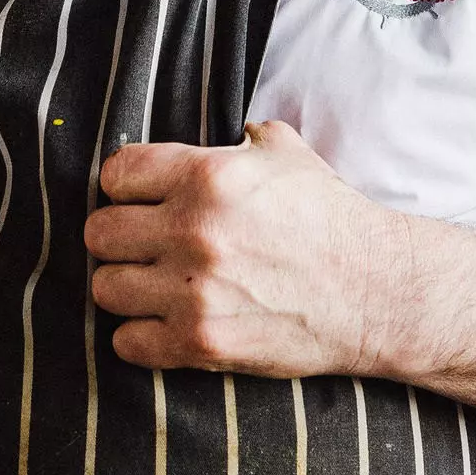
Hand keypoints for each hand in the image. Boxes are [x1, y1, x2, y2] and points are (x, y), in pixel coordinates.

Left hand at [85, 120, 404, 376]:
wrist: (376, 291)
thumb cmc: (331, 218)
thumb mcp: (287, 153)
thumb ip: (241, 137)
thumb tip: (222, 130)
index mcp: (208, 175)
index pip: (115, 174)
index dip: (124, 187)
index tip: (140, 200)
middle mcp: (193, 230)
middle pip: (99, 233)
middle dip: (120, 238)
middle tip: (146, 245)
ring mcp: (192, 291)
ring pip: (106, 288)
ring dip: (127, 287)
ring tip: (155, 286)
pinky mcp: (200, 344)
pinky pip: (126, 342)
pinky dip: (140, 336)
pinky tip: (165, 324)